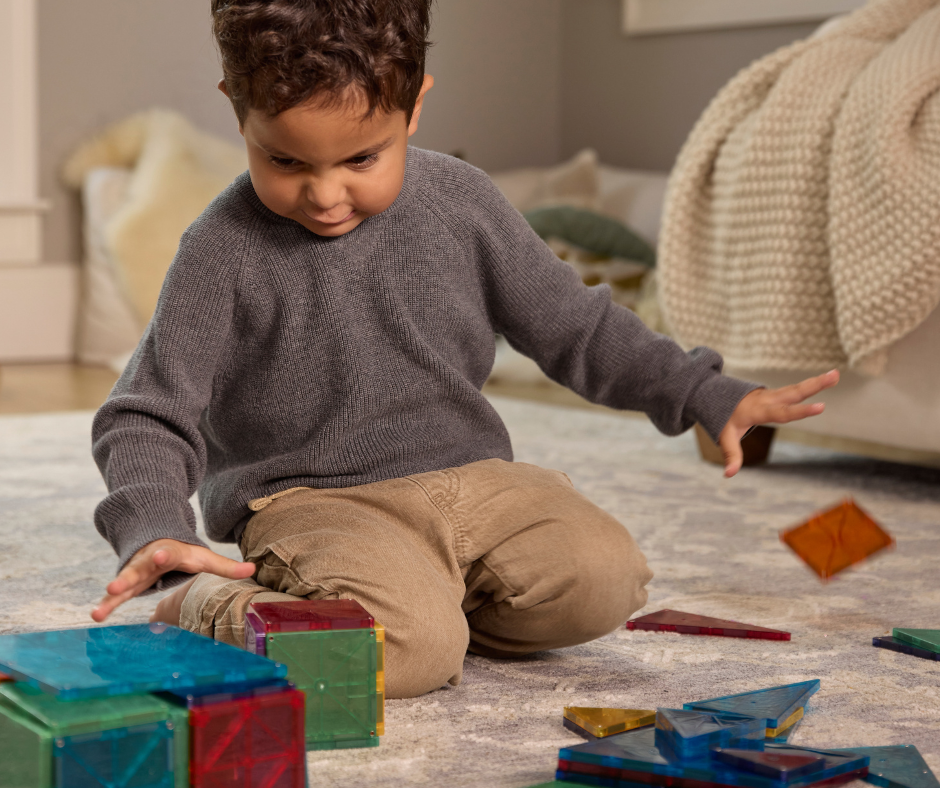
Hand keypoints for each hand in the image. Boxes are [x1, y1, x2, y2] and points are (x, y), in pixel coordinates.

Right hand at [92, 539, 255, 622]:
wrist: (156, 540)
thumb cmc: (183, 554)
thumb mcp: (204, 557)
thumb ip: (225, 566)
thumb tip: (253, 569)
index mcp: (170, 552)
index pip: (169, 553)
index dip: (166, 555)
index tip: (161, 555)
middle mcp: (148, 562)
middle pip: (138, 569)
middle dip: (127, 577)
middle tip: (114, 585)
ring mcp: (134, 573)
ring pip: (122, 584)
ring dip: (111, 596)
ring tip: (97, 612)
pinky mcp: (127, 585)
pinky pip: (115, 597)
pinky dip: (106, 606)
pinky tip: (95, 617)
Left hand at [719, 369, 839, 477]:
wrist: (716, 395)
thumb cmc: (722, 418)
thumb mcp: (725, 436)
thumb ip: (730, 454)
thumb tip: (729, 474)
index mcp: (758, 410)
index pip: (782, 412)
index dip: (801, 411)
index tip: (822, 407)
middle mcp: (768, 399)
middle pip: (793, 392)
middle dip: (814, 385)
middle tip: (834, 376)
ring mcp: (772, 394)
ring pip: (797, 388)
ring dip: (817, 381)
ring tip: (836, 374)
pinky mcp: (776, 393)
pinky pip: (795, 388)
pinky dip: (811, 383)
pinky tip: (827, 378)